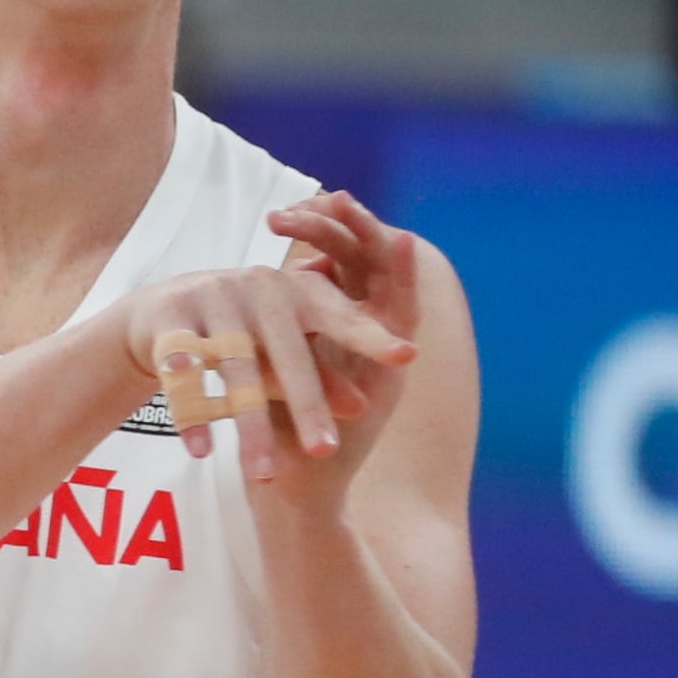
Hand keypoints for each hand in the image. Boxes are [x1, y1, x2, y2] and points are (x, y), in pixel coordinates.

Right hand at [113, 242, 414, 488]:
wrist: (160, 310)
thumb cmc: (243, 328)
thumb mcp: (286, 342)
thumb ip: (323, 369)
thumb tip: (362, 408)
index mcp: (298, 292)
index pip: (341, 317)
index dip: (371, 336)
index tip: (407, 356)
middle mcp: (258, 289)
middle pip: (287, 355)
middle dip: (306, 406)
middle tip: (325, 452)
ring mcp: (212, 300)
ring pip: (235, 372)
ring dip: (249, 425)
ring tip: (264, 473)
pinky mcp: (168, 320)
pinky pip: (182, 375)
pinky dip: (192, 415)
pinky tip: (201, 452)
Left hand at [263, 189, 429, 495]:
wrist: (294, 486)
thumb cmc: (275, 426)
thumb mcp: (270, 365)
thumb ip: (277, 325)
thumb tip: (270, 277)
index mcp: (337, 333)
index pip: (339, 267)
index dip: (330, 231)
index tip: (312, 196)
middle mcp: (368, 338)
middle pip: (367, 263)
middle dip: (350, 225)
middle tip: (331, 190)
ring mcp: (386, 352)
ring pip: (392, 278)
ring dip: (376, 236)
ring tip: (358, 196)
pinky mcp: (396, 370)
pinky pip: (407, 313)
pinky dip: (406, 274)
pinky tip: (399, 241)